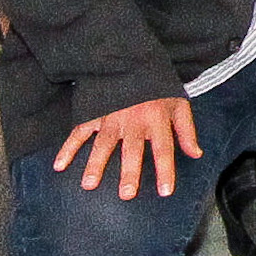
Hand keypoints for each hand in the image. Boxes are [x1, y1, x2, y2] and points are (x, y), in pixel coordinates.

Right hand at [53, 97, 198, 198]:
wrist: (132, 61)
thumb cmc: (158, 88)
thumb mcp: (179, 105)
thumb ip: (187, 131)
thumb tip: (196, 154)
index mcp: (157, 119)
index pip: (163, 149)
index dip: (165, 170)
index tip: (165, 192)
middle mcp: (134, 120)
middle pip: (132, 149)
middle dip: (129, 172)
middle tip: (126, 194)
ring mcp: (111, 117)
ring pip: (103, 143)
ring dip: (96, 164)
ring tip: (89, 185)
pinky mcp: (93, 113)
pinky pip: (79, 132)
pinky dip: (67, 148)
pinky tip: (59, 165)